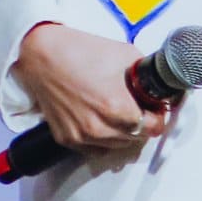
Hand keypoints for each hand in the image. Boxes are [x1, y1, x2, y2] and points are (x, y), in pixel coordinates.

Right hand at [13, 21, 166, 151]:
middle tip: (139, 106)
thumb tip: (158, 88)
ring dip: (123, 132)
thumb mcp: (124, 55)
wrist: (43, 56)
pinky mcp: (67, 139)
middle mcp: (98, 127)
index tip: (156, 109)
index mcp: (116, 108)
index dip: (158, 116)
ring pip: (117, 145)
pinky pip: (96, 149)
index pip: (153, 128)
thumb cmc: (79, 52)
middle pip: (137, 137)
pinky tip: (101, 118)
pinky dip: (103, 138)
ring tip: (117, 109)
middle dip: (142, 122)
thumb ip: (147, 75)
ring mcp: (81, 136)